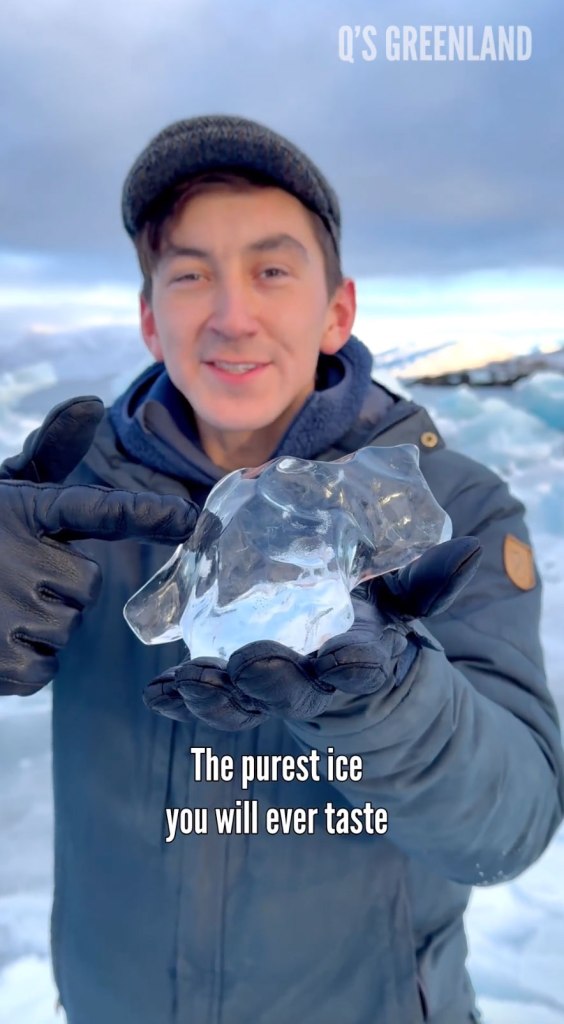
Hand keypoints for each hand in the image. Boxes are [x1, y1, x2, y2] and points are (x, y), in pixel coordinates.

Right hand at [0, 396, 198, 695]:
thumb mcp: (4, 489)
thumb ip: (49, 455)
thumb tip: (91, 403)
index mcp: (25, 511)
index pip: (99, 510)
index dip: (149, 514)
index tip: (193, 517)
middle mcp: (19, 556)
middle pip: (84, 586)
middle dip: (54, 588)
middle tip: (6, 579)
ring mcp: (8, 609)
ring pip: (63, 628)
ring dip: (36, 626)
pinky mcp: (0, 659)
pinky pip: (43, 668)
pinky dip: (20, 663)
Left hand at [144, 536, 481, 729]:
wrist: (342, 648)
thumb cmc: (374, 617)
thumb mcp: (405, 598)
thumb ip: (429, 579)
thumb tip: (470, 551)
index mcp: (358, 658)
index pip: (360, 668)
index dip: (354, 666)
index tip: (350, 660)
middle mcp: (312, 680)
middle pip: (292, 691)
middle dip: (272, 682)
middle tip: (250, 665)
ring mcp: (269, 687)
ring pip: (242, 703)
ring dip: (215, 695)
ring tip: (186, 683)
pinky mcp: (233, 683)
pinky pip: (206, 695)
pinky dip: (181, 697)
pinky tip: (158, 693)